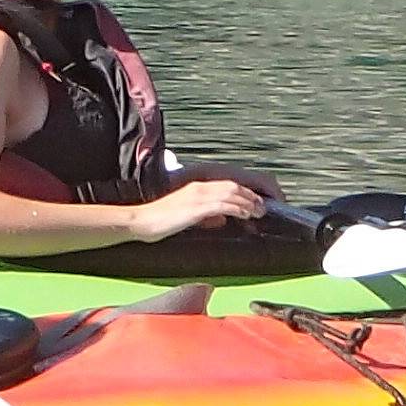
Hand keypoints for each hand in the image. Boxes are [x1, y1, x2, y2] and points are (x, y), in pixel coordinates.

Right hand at [130, 176, 267, 242]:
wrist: (141, 221)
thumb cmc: (161, 221)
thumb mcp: (187, 216)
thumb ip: (205, 215)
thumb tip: (222, 219)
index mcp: (197, 187)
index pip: (227, 184)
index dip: (244, 192)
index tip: (256, 201)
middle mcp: (199, 187)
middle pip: (233, 186)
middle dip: (250, 195)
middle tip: (263, 207)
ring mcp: (197, 196)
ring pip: (230, 193)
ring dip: (247, 201)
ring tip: (259, 211)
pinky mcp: (195, 207)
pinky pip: (221, 205)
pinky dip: (236, 208)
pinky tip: (245, 215)